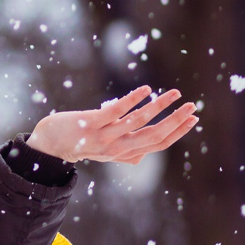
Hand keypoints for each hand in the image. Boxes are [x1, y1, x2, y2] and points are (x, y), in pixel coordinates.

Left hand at [26, 86, 198, 164]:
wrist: (50, 144)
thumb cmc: (82, 145)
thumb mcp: (107, 153)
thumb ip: (127, 154)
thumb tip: (145, 155)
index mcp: (124, 153)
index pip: (158, 144)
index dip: (177, 132)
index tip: (194, 118)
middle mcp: (116, 148)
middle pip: (153, 135)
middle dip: (175, 120)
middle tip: (192, 105)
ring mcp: (103, 136)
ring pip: (138, 121)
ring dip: (159, 106)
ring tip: (174, 93)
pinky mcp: (90, 123)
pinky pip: (115, 111)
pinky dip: (133, 100)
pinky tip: (146, 89)